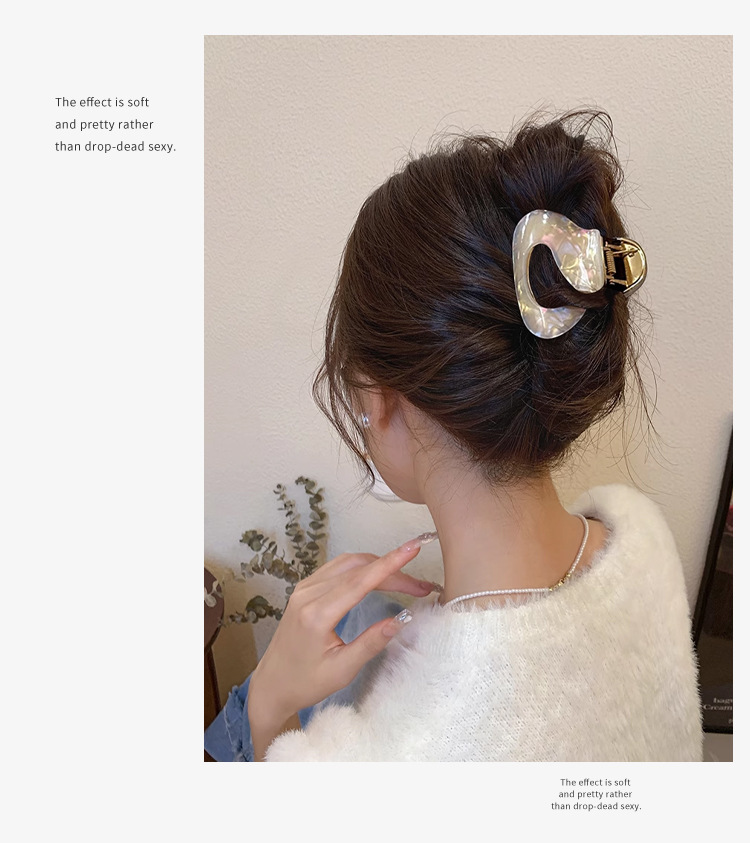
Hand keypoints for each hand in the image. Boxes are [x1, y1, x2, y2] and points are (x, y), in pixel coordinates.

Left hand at [248, 534, 438, 727]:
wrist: (272, 684)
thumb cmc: (305, 683)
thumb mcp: (342, 670)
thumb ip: (371, 643)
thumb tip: (401, 620)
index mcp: (317, 614)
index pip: (360, 581)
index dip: (390, 564)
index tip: (412, 549)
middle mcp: (308, 594)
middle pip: (358, 570)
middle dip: (392, 571)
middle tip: (421, 585)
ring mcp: (304, 589)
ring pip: (348, 564)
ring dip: (378, 566)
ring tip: (405, 580)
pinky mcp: (304, 589)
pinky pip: (337, 568)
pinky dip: (361, 568)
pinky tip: (377, 575)